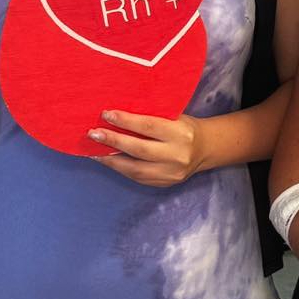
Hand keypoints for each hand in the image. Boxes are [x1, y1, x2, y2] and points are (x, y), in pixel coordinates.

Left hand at [88, 110, 204, 185]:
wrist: (204, 149)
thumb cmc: (184, 127)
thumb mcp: (174, 116)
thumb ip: (151, 116)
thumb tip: (117, 114)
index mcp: (181, 133)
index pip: (149, 126)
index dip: (126, 121)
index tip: (106, 115)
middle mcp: (177, 155)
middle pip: (139, 149)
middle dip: (113, 141)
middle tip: (93, 134)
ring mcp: (171, 173)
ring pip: (135, 169)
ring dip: (111, 159)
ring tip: (94, 151)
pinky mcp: (164, 184)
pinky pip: (137, 177)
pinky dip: (120, 168)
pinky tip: (108, 160)